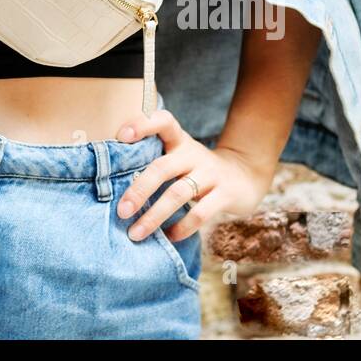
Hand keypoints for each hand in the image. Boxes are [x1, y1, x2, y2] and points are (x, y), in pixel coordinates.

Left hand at [114, 109, 273, 241]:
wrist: (246, 175)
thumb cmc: (199, 170)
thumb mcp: (181, 157)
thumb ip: (156, 165)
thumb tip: (114, 191)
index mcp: (180, 142)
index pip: (164, 122)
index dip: (143, 124)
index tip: (121, 135)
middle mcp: (194, 154)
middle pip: (162, 168)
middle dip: (139, 191)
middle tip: (121, 212)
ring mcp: (211, 174)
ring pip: (178, 194)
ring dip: (154, 216)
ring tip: (136, 233)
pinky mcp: (225, 194)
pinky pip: (200, 214)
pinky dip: (181, 228)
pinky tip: (169, 237)